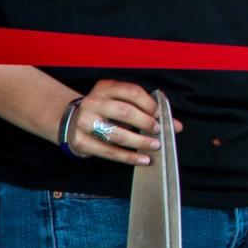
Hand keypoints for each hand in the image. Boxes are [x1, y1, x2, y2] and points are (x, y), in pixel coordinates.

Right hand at [63, 80, 179, 165]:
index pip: (132, 92)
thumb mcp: (121, 102)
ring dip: (139, 141)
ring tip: (154, 146)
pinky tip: (142, 159)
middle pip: (125, 112)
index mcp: (105, 88)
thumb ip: (148, 110)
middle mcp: (93, 102)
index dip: (149, 104)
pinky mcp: (80, 141)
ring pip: (117, 134)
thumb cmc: (104, 110)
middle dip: (146, 123)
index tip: (160, 115)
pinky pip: (109, 152)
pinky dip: (129, 157)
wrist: (70, 120)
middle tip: (158, 131)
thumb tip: (176, 126)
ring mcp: (84, 122)